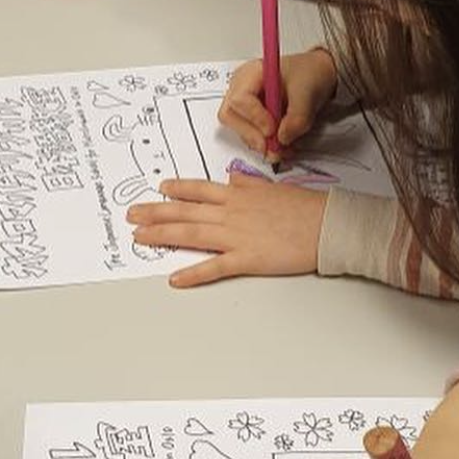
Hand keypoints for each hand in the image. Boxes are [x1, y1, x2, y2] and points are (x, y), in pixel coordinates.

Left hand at [127, 173, 326, 287]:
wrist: (326, 225)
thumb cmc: (306, 208)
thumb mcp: (275, 188)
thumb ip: (251, 185)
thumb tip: (235, 180)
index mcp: (239, 195)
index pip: (199, 190)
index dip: (177, 190)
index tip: (159, 189)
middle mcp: (231, 213)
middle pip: (185, 212)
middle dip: (155, 213)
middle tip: (132, 216)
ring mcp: (237, 236)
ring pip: (191, 235)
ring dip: (163, 237)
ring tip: (140, 239)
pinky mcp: (247, 259)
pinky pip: (214, 268)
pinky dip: (193, 273)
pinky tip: (175, 278)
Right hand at [219, 48, 338, 156]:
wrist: (317, 77)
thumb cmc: (309, 75)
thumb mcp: (308, 93)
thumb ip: (297, 117)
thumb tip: (282, 139)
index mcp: (251, 73)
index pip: (240, 99)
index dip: (254, 117)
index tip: (272, 130)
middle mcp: (241, 88)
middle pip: (230, 116)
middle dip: (251, 135)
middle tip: (272, 147)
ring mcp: (244, 104)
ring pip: (239, 129)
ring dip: (259, 143)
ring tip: (283, 149)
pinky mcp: (251, 118)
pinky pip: (250, 135)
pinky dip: (265, 144)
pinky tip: (282, 145)